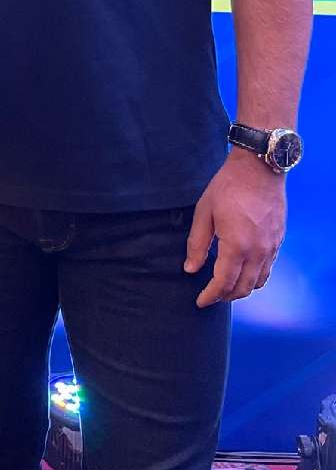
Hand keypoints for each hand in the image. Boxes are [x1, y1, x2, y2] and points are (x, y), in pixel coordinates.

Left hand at [184, 148, 285, 306]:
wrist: (259, 167)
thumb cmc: (228, 186)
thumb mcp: (204, 212)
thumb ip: (197, 244)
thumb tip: (190, 269)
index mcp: (237, 246)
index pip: (223, 283)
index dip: (210, 296)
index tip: (200, 302)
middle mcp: (258, 251)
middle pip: (242, 288)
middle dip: (224, 297)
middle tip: (210, 296)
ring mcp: (271, 247)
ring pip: (258, 282)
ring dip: (241, 290)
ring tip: (226, 288)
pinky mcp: (278, 240)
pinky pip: (268, 269)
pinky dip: (255, 278)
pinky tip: (244, 272)